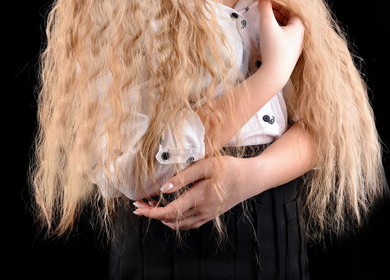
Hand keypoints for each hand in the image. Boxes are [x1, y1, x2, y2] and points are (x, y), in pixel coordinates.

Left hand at [132, 156, 246, 229]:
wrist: (250, 179)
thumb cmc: (229, 168)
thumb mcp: (206, 165)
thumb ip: (184, 177)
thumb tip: (164, 189)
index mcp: (199, 197)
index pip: (169, 211)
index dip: (151, 212)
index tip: (138, 206)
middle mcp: (201, 211)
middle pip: (170, 219)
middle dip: (152, 213)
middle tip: (138, 204)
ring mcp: (206, 215)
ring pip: (179, 224)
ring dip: (162, 217)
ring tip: (150, 206)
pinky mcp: (210, 215)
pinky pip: (188, 224)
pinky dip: (175, 221)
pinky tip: (169, 213)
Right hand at [258, 0, 304, 88]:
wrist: (275, 74)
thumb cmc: (273, 48)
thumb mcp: (267, 24)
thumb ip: (265, 8)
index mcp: (300, 26)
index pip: (290, 8)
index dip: (278, 2)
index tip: (266, 1)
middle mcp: (301, 35)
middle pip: (290, 17)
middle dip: (276, 11)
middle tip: (264, 8)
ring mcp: (297, 45)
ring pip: (287, 27)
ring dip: (277, 20)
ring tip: (265, 19)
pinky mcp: (291, 53)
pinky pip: (286, 36)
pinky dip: (278, 30)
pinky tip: (269, 32)